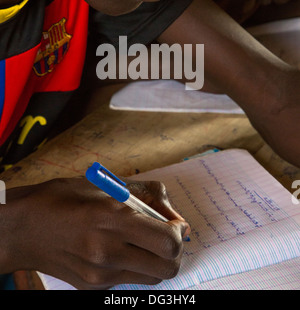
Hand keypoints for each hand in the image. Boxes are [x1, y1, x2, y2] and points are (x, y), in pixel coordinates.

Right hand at [3, 177, 188, 288]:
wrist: (24, 228)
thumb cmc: (65, 197)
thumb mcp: (108, 183)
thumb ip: (149, 195)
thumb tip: (176, 218)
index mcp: (113, 221)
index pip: (169, 243)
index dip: (178, 233)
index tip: (173, 223)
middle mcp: (108, 253)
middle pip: (168, 268)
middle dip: (174, 251)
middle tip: (163, 234)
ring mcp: (100, 276)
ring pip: (152, 278)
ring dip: (156, 261)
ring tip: (140, 240)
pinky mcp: (93, 288)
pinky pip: (129, 281)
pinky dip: (135, 266)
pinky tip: (119, 248)